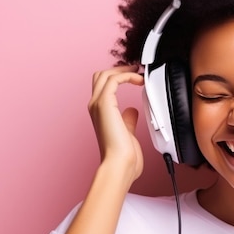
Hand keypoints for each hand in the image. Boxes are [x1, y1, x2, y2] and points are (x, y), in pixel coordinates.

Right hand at [88, 65, 144, 183]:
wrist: (120, 164)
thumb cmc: (123, 156)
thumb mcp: (127, 132)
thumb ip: (128, 120)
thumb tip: (132, 110)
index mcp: (99, 112)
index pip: (104, 86)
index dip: (119, 77)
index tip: (135, 76)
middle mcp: (95, 106)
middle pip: (101, 76)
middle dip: (119, 69)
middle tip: (136, 69)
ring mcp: (98, 104)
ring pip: (105, 74)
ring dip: (123, 70)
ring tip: (138, 72)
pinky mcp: (104, 103)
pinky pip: (114, 80)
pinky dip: (127, 75)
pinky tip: (138, 79)